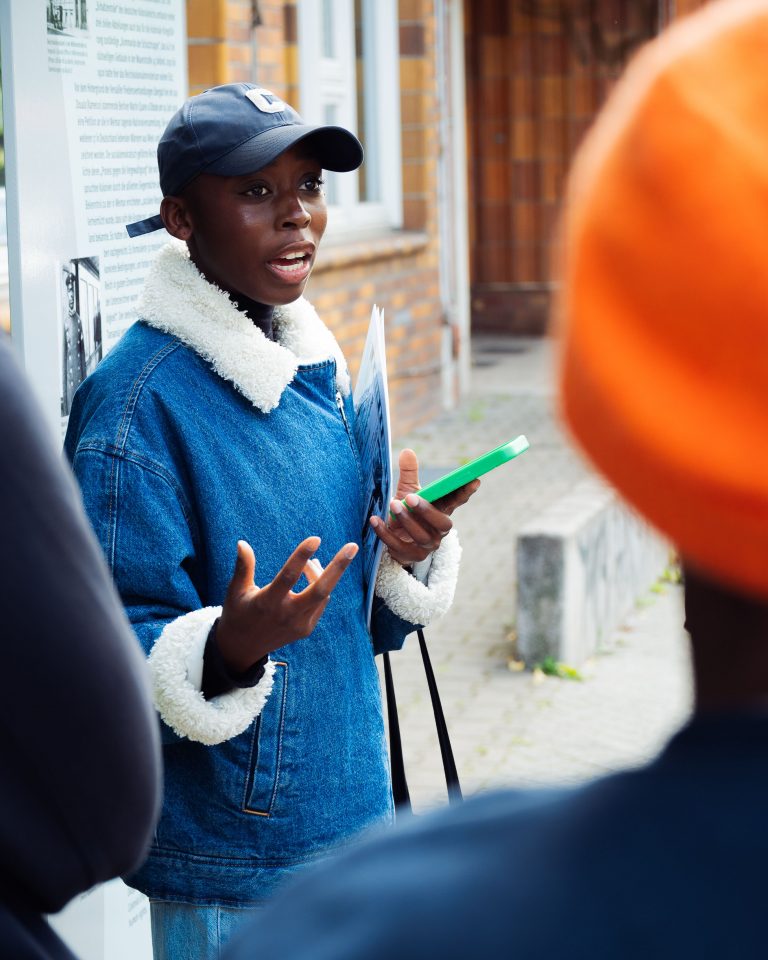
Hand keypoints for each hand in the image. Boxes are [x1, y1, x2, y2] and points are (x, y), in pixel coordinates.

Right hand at [216, 537, 357, 673]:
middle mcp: (287, 614)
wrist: (242, 648)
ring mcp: (299, 624)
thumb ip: (243, 567)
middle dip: (338, 567)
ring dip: (323, 573)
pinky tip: (313, 575)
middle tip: (352, 546)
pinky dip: (320, 587)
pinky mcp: (306, 630)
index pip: (288, 576)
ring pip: (322, 594)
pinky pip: (320, 603)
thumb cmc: (238, 613)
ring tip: (314, 561)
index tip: (316, 539)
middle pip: (320, 590)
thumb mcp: (235, 591)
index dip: (302, 556)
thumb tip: (242, 542)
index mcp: (267, 602)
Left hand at [369, 449, 478, 566]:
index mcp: (441, 511)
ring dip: (407, 520)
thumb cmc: (406, 511)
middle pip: (443, 524)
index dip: (466, 492)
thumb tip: (407, 451)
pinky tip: (375, 520)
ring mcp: (426, 546)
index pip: (457, 501)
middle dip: (427, 511)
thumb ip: (409, 474)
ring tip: (393, 504)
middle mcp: (438, 531)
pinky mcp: (410, 556)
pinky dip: (385, 533)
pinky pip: (399, 547)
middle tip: (411, 497)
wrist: (392, 538)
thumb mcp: (407, 491)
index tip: (474, 479)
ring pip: (421, 536)